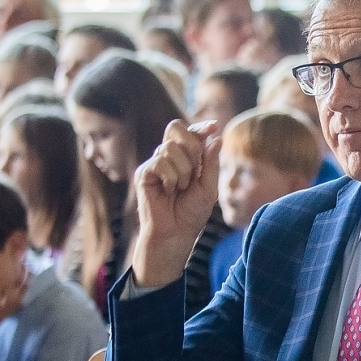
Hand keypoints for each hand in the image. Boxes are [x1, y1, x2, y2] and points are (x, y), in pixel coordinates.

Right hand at [131, 119, 222, 288]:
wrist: (175, 234)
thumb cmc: (191, 213)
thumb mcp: (208, 188)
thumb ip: (211, 163)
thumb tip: (216, 137)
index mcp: (186, 158)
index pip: (190, 132)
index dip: (201, 127)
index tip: (213, 126)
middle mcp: (169, 156)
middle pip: (176, 128)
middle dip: (192, 146)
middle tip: (196, 169)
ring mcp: (155, 163)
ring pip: (171, 147)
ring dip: (184, 170)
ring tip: (181, 189)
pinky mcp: (144, 173)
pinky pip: (160, 161)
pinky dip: (171, 177)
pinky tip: (169, 190)